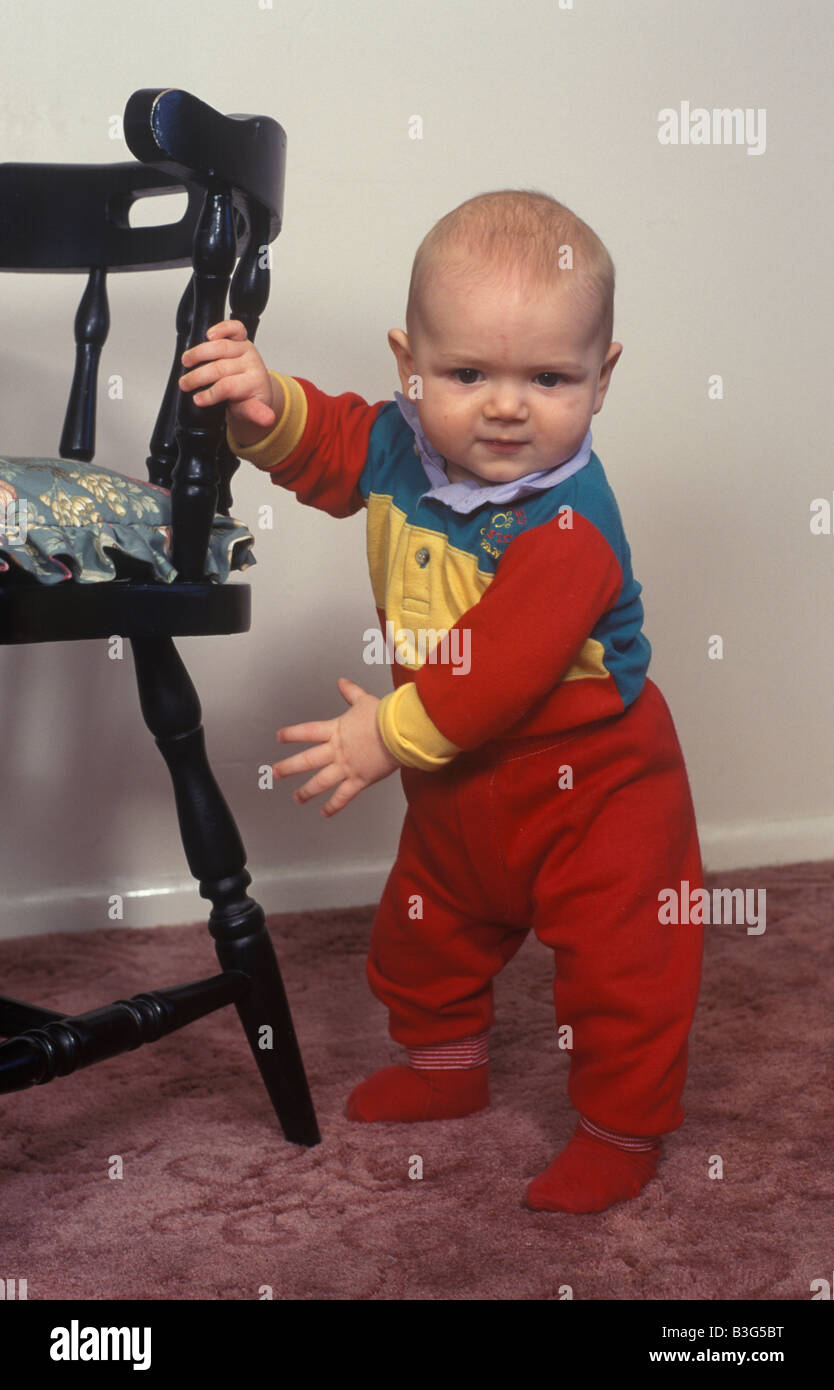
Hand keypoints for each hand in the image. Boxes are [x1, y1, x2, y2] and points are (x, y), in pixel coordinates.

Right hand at [179, 319, 279, 444]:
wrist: (255, 388)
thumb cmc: (249, 399)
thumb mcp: (250, 411)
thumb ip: (255, 413)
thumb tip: (267, 420)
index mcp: (255, 383)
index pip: (228, 386)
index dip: (210, 393)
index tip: (197, 400)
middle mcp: (252, 364)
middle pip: (220, 367)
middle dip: (198, 377)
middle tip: (185, 384)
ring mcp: (246, 349)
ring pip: (221, 347)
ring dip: (198, 354)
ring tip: (186, 363)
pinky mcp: (242, 339)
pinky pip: (234, 328)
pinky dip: (221, 328)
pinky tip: (208, 335)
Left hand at [273, 677, 400, 816]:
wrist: (400, 732)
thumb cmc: (385, 716)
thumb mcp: (364, 701)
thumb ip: (351, 693)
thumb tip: (342, 682)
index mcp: (336, 730)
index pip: (307, 732)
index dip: (291, 734)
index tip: (279, 737)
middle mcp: (337, 750)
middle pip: (306, 760)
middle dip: (288, 767)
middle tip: (276, 773)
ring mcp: (347, 767)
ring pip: (320, 782)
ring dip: (306, 791)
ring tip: (297, 798)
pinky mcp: (360, 780)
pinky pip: (343, 796)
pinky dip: (333, 806)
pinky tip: (324, 812)